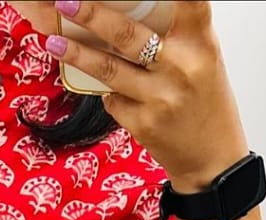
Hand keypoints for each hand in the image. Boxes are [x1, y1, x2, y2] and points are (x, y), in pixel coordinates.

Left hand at [47, 1, 247, 191]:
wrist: (211, 158)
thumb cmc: (206, 100)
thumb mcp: (204, 58)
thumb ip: (178, 33)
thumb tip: (136, 9)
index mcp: (201, 44)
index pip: (191, 2)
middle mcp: (180, 68)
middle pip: (129, 36)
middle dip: (93, 16)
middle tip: (66, 2)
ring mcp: (159, 98)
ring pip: (108, 70)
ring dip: (76, 55)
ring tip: (53, 43)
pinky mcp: (142, 124)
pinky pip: (111, 99)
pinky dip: (105, 90)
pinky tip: (102, 87)